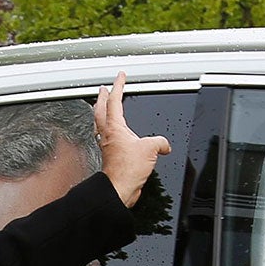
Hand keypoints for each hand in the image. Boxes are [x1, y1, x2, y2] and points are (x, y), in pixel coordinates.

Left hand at [94, 73, 170, 207]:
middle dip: (103, 97)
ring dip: (100, 112)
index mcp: (114, 127)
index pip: (114, 100)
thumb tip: (165, 145)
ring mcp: (107, 145)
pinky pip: (106, 138)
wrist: (119, 189)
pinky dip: (107, 131)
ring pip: (100, 123)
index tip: (120, 76)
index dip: (118, 86)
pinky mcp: (110, 156)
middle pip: (100, 110)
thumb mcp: (150, 149)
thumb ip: (160, 142)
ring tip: (103, 107)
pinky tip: (114, 135)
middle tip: (104, 89)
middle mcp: (107, 134)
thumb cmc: (127, 170)